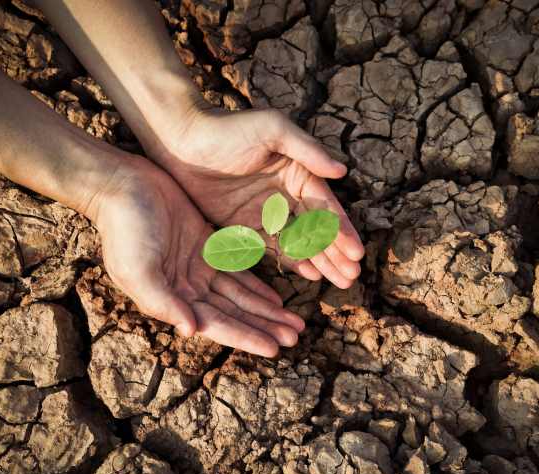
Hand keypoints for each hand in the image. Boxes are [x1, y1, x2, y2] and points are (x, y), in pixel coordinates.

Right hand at [89, 154, 305, 356]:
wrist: (122, 186)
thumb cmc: (125, 229)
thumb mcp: (138, 268)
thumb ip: (163, 302)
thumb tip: (191, 330)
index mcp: (171, 299)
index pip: (216, 324)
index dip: (246, 337)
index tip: (275, 348)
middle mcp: (187, 289)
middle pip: (234, 314)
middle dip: (263, 327)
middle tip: (295, 338)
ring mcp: (198, 268)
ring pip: (239, 295)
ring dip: (266, 310)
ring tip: (294, 323)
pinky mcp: (205, 246)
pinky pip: (237, 271)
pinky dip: (256, 286)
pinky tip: (276, 299)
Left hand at [150, 107, 365, 288]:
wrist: (181, 140)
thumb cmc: (229, 128)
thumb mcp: (273, 129)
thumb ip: (308, 151)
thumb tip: (343, 170)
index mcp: (298, 171)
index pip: (324, 206)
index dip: (342, 230)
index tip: (356, 253)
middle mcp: (286, 193)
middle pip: (316, 228)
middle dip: (336, 252)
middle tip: (352, 277)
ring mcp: (265, 210)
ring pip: (299, 241)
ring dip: (320, 260)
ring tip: (339, 281)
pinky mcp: (243, 224)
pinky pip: (272, 246)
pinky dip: (291, 260)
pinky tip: (310, 274)